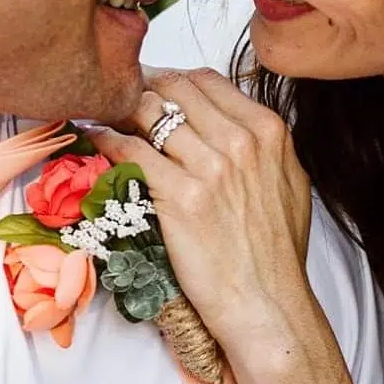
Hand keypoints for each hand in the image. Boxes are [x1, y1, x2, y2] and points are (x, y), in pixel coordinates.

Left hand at [92, 68, 312, 349]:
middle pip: (174, 88)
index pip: (206, 80)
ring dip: (118, 109)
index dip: (170, 79)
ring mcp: (210, 168)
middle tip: (116, 96)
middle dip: (140, 86)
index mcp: (268, 131)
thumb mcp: (287, 182)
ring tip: (101, 114)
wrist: (268, 304)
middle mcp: (241, 141)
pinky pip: (130, 151)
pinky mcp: (179, 197)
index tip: (149, 86)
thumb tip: (226, 122)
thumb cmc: (276, 252)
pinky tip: (96, 139)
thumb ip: (260, 145)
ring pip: (148, 113)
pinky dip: (107, 139)